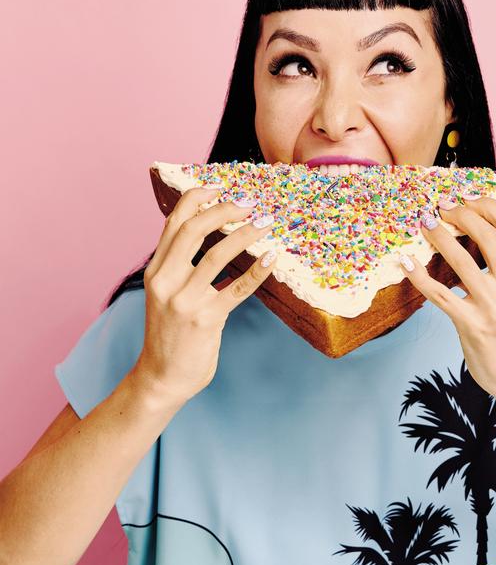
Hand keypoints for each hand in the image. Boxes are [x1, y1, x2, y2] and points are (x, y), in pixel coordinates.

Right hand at [133, 187, 276, 406]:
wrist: (162, 378)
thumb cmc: (170, 336)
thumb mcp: (166, 296)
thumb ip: (180, 269)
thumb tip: (211, 239)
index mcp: (155, 272)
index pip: (173, 223)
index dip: (196, 199)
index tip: (218, 187)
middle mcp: (166, 281)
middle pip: (194, 230)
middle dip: (223, 210)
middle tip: (249, 203)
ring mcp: (185, 300)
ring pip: (218, 254)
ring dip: (246, 233)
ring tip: (266, 223)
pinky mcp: (206, 319)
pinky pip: (237, 288)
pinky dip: (257, 271)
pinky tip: (271, 257)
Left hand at [399, 196, 495, 403]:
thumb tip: (479, 237)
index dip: (487, 205)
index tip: (467, 199)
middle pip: (486, 234)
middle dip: (460, 214)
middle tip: (440, 208)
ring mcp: (493, 306)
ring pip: (460, 259)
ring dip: (438, 236)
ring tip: (424, 224)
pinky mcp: (471, 324)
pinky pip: (439, 293)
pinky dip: (419, 275)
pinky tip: (407, 262)